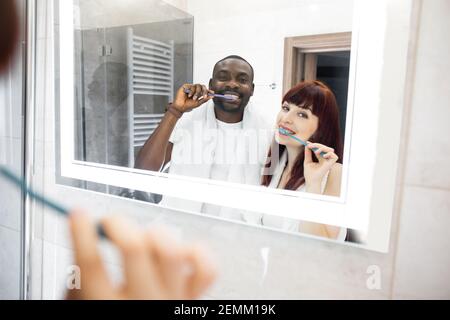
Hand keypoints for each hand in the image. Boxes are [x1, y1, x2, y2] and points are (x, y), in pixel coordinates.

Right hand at [67, 210, 216, 299]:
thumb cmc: (111, 314)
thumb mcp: (81, 304)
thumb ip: (80, 279)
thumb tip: (87, 235)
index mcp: (106, 308)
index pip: (90, 265)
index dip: (80, 232)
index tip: (79, 215)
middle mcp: (143, 304)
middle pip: (134, 248)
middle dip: (118, 224)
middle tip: (110, 222)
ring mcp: (172, 301)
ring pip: (172, 251)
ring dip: (155, 235)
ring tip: (144, 237)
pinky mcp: (194, 299)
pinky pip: (206, 269)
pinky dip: (195, 251)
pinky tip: (179, 251)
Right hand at [172, 83, 213, 112]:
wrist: (180, 107)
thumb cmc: (188, 105)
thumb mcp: (198, 103)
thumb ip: (204, 99)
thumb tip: (211, 96)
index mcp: (198, 93)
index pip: (205, 90)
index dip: (209, 90)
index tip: (212, 93)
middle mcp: (195, 90)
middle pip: (202, 86)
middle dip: (204, 91)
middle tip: (204, 96)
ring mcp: (190, 87)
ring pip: (197, 86)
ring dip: (197, 92)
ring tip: (194, 98)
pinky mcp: (186, 86)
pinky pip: (192, 86)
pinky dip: (192, 91)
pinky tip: (189, 95)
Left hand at [304, 143, 338, 191]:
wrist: (311, 179)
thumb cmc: (309, 173)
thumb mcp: (307, 161)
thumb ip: (308, 153)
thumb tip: (306, 145)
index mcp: (321, 158)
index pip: (319, 149)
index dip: (314, 145)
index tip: (307, 143)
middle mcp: (326, 159)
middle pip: (324, 148)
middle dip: (317, 145)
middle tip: (309, 145)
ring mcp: (329, 161)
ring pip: (330, 149)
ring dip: (322, 148)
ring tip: (316, 152)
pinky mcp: (332, 164)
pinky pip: (334, 156)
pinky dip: (329, 153)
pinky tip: (323, 156)